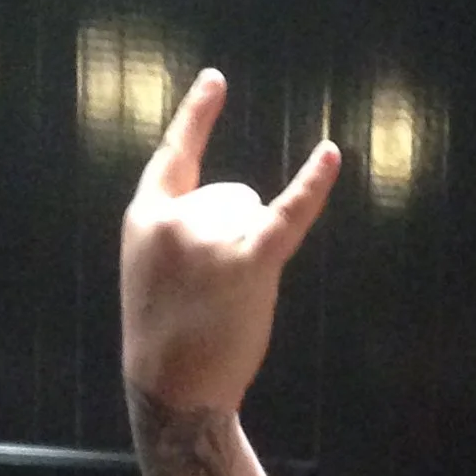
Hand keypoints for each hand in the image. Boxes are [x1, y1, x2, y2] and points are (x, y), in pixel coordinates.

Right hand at [120, 67, 339, 413]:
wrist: (173, 394)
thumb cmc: (168, 344)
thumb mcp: (151, 275)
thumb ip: (178, 233)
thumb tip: (239, 209)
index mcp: (144, 219)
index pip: (174, 155)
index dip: (197, 117)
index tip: (217, 80)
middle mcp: (175, 219)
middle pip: (231, 196)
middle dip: (234, 239)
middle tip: (211, 295)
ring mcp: (211, 238)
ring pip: (254, 216)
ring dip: (253, 254)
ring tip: (227, 301)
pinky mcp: (248, 261)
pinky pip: (288, 214)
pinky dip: (313, 185)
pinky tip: (331, 155)